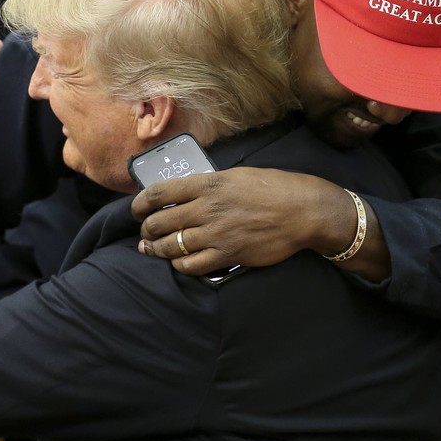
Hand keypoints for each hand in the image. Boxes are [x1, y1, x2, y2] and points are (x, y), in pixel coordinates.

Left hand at [131, 167, 357, 275]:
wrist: (303, 211)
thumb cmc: (275, 188)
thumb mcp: (237, 175)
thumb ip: (210, 185)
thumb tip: (187, 194)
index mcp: (208, 183)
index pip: (159, 193)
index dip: (140, 204)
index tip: (136, 210)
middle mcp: (207, 208)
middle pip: (159, 222)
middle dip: (146, 230)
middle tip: (145, 233)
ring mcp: (216, 234)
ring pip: (171, 246)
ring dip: (157, 249)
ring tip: (153, 249)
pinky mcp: (228, 255)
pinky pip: (192, 265)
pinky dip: (180, 265)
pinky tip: (179, 263)